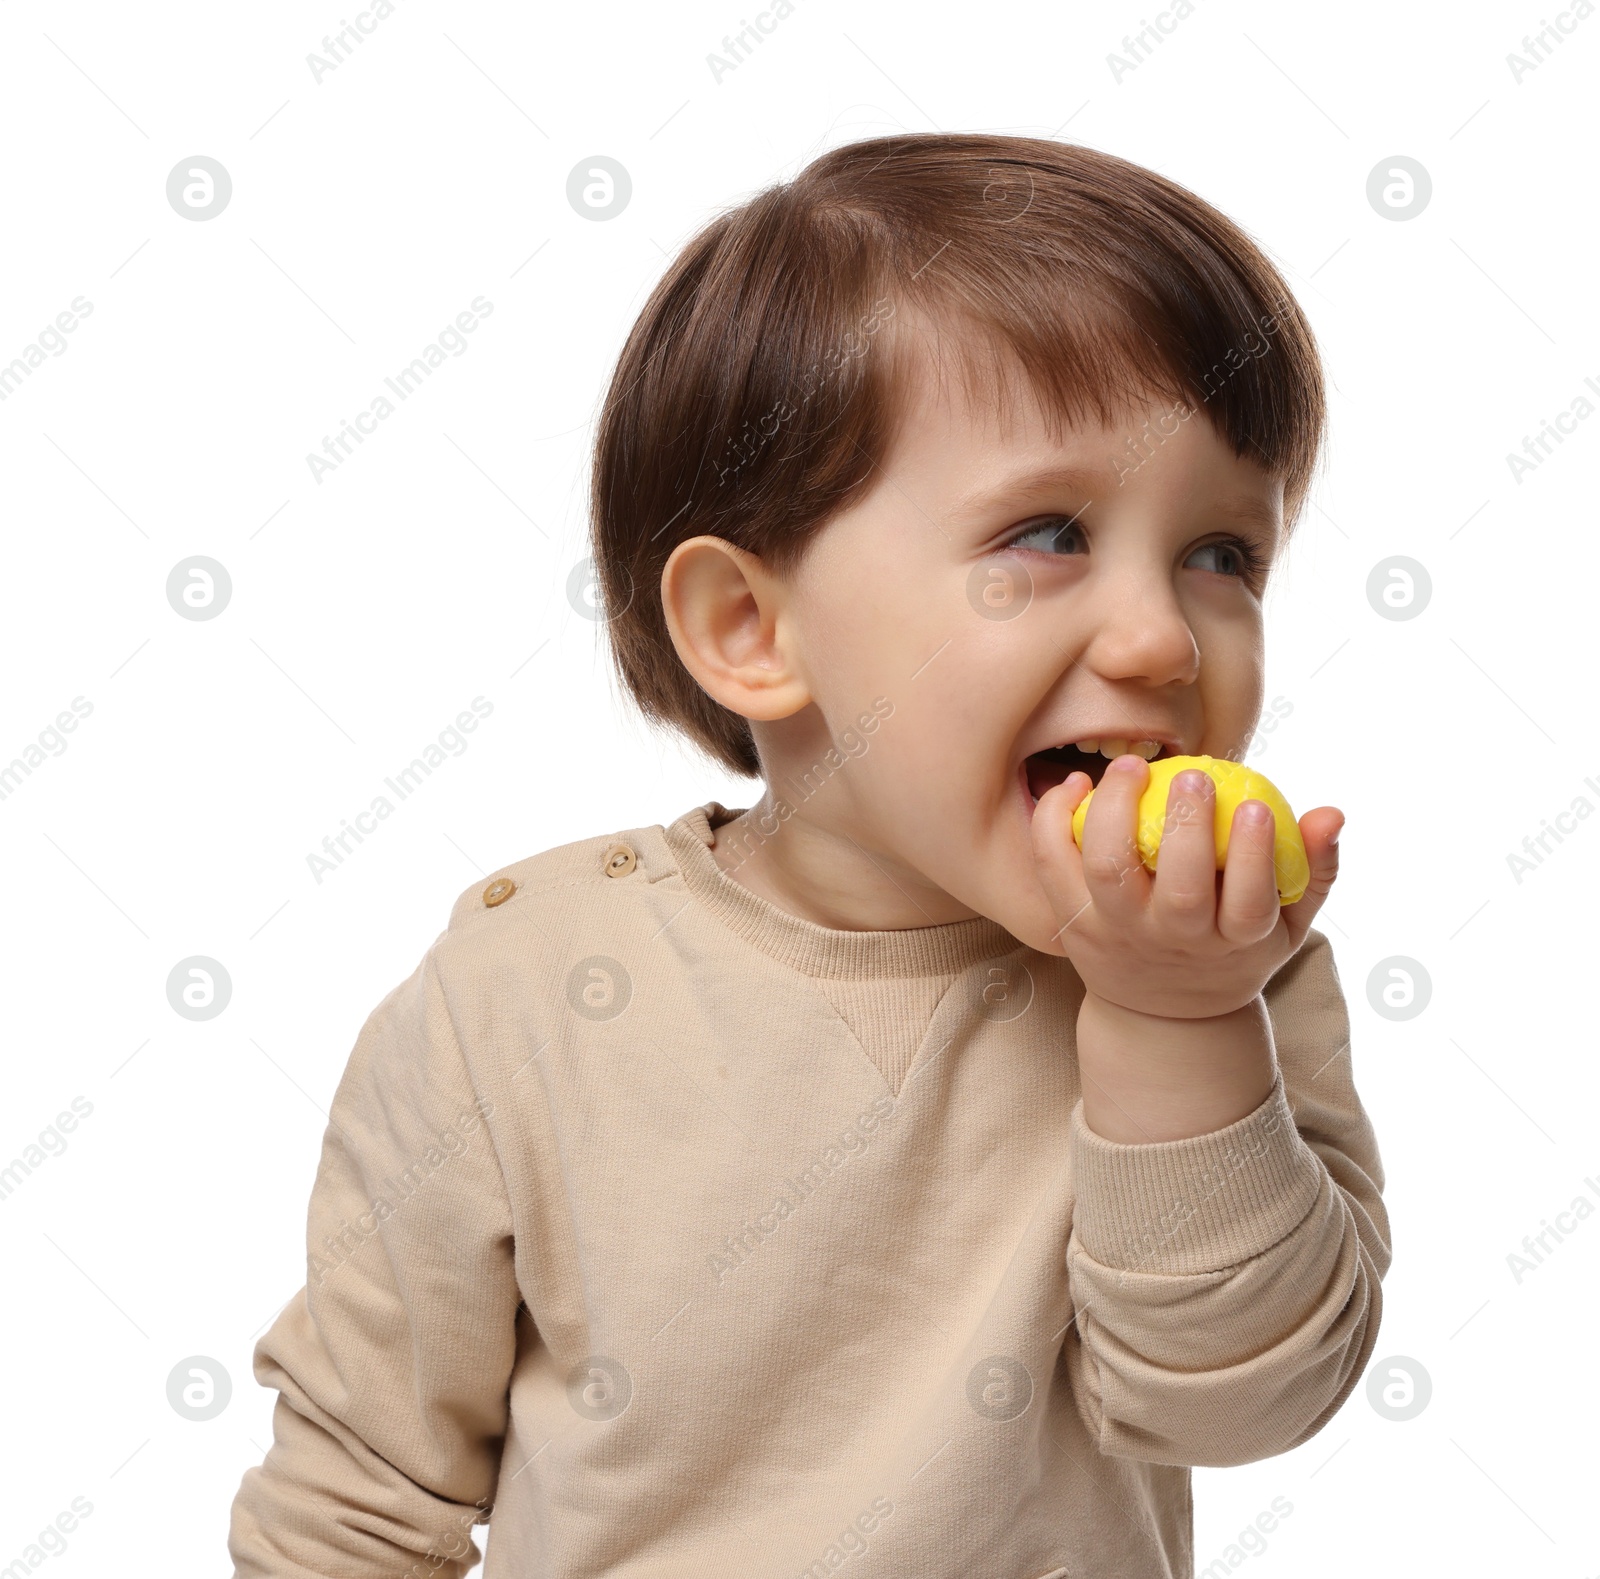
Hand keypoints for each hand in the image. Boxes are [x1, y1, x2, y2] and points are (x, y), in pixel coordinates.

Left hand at [1030, 755, 1342, 1019]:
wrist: (1162, 1016)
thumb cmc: (1232, 949)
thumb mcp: (1286, 924)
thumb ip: (1314, 869)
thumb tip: (1331, 813)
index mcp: (1233, 942)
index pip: (1250, 901)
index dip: (1256, 854)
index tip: (1255, 805)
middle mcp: (1173, 941)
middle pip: (1179, 890)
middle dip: (1186, 829)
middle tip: (1191, 777)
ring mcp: (1117, 933)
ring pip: (1108, 872)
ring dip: (1115, 813)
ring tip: (1132, 766)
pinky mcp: (1072, 924)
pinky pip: (1054, 866)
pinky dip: (1056, 821)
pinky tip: (1077, 784)